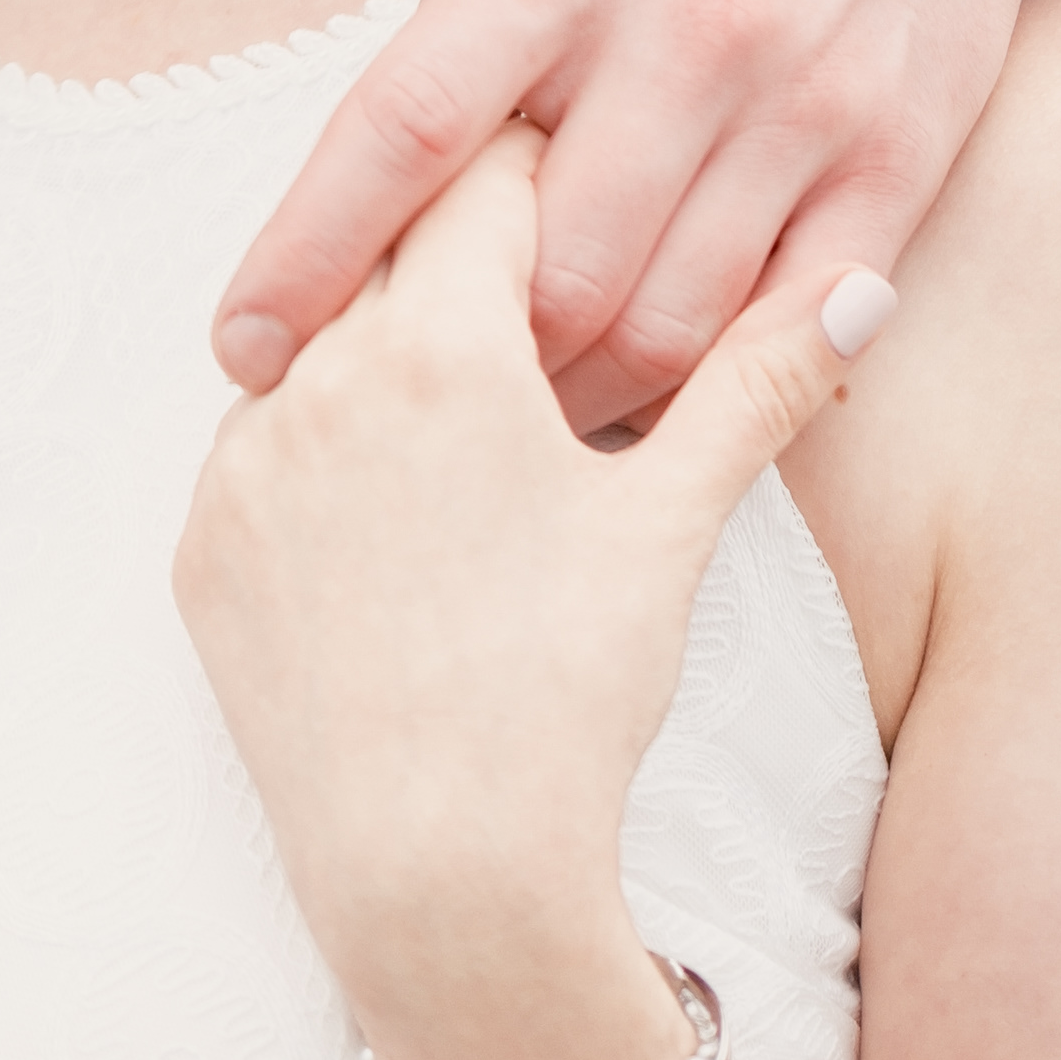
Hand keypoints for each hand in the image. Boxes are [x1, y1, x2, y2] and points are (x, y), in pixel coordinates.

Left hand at [175, 147, 876, 1059]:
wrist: (441, 878)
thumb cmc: (569, 695)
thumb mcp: (672, 524)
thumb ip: (758, 380)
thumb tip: (862, 287)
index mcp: (435, 341)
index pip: (485, 181)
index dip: (544, 181)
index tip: (581, 190)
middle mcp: (317, 377)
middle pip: (388, 254)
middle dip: (459, 262)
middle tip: (532, 295)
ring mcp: (241, 464)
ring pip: (317, 350)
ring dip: (381, 356)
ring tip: (465, 419)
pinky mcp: (198, 547)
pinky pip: (259, 452)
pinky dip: (320, 454)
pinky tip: (394, 510)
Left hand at [212, 0, 1049, 434]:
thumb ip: (472, 26)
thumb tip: (385, 187)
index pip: (403, 132)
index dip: (310, 257)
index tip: (243, 345)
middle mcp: (683, 27)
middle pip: (541, 272)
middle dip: (462, 363)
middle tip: (416, 397)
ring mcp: (803, 97)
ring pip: (667, 326)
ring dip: (585, 395)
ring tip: (535, 409)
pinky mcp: (904, 148)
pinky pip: (800, 321)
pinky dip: (724, 382)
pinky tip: (674, 392)